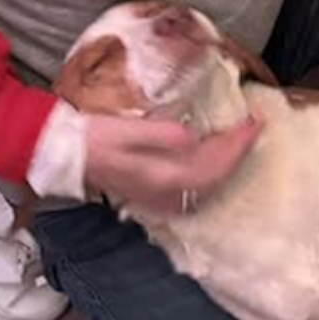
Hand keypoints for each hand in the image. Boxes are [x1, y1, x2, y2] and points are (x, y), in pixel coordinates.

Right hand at [85, 113, 262, 214]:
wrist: (62, 156)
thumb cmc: (93, 137)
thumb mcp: (127, 131)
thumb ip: (161, 136)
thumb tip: (193, 138)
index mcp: (163, 178)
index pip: (214, 164)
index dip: (238, 144)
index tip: (255, 121)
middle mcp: (166, 194)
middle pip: (215, 177)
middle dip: (237, 152)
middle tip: (254, 126)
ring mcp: (159, 198)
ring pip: (206, 185)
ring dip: (226, 163)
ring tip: (239, 139)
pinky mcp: (152, 193)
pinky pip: (194, 187)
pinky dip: (210, 171)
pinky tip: (212, 158)